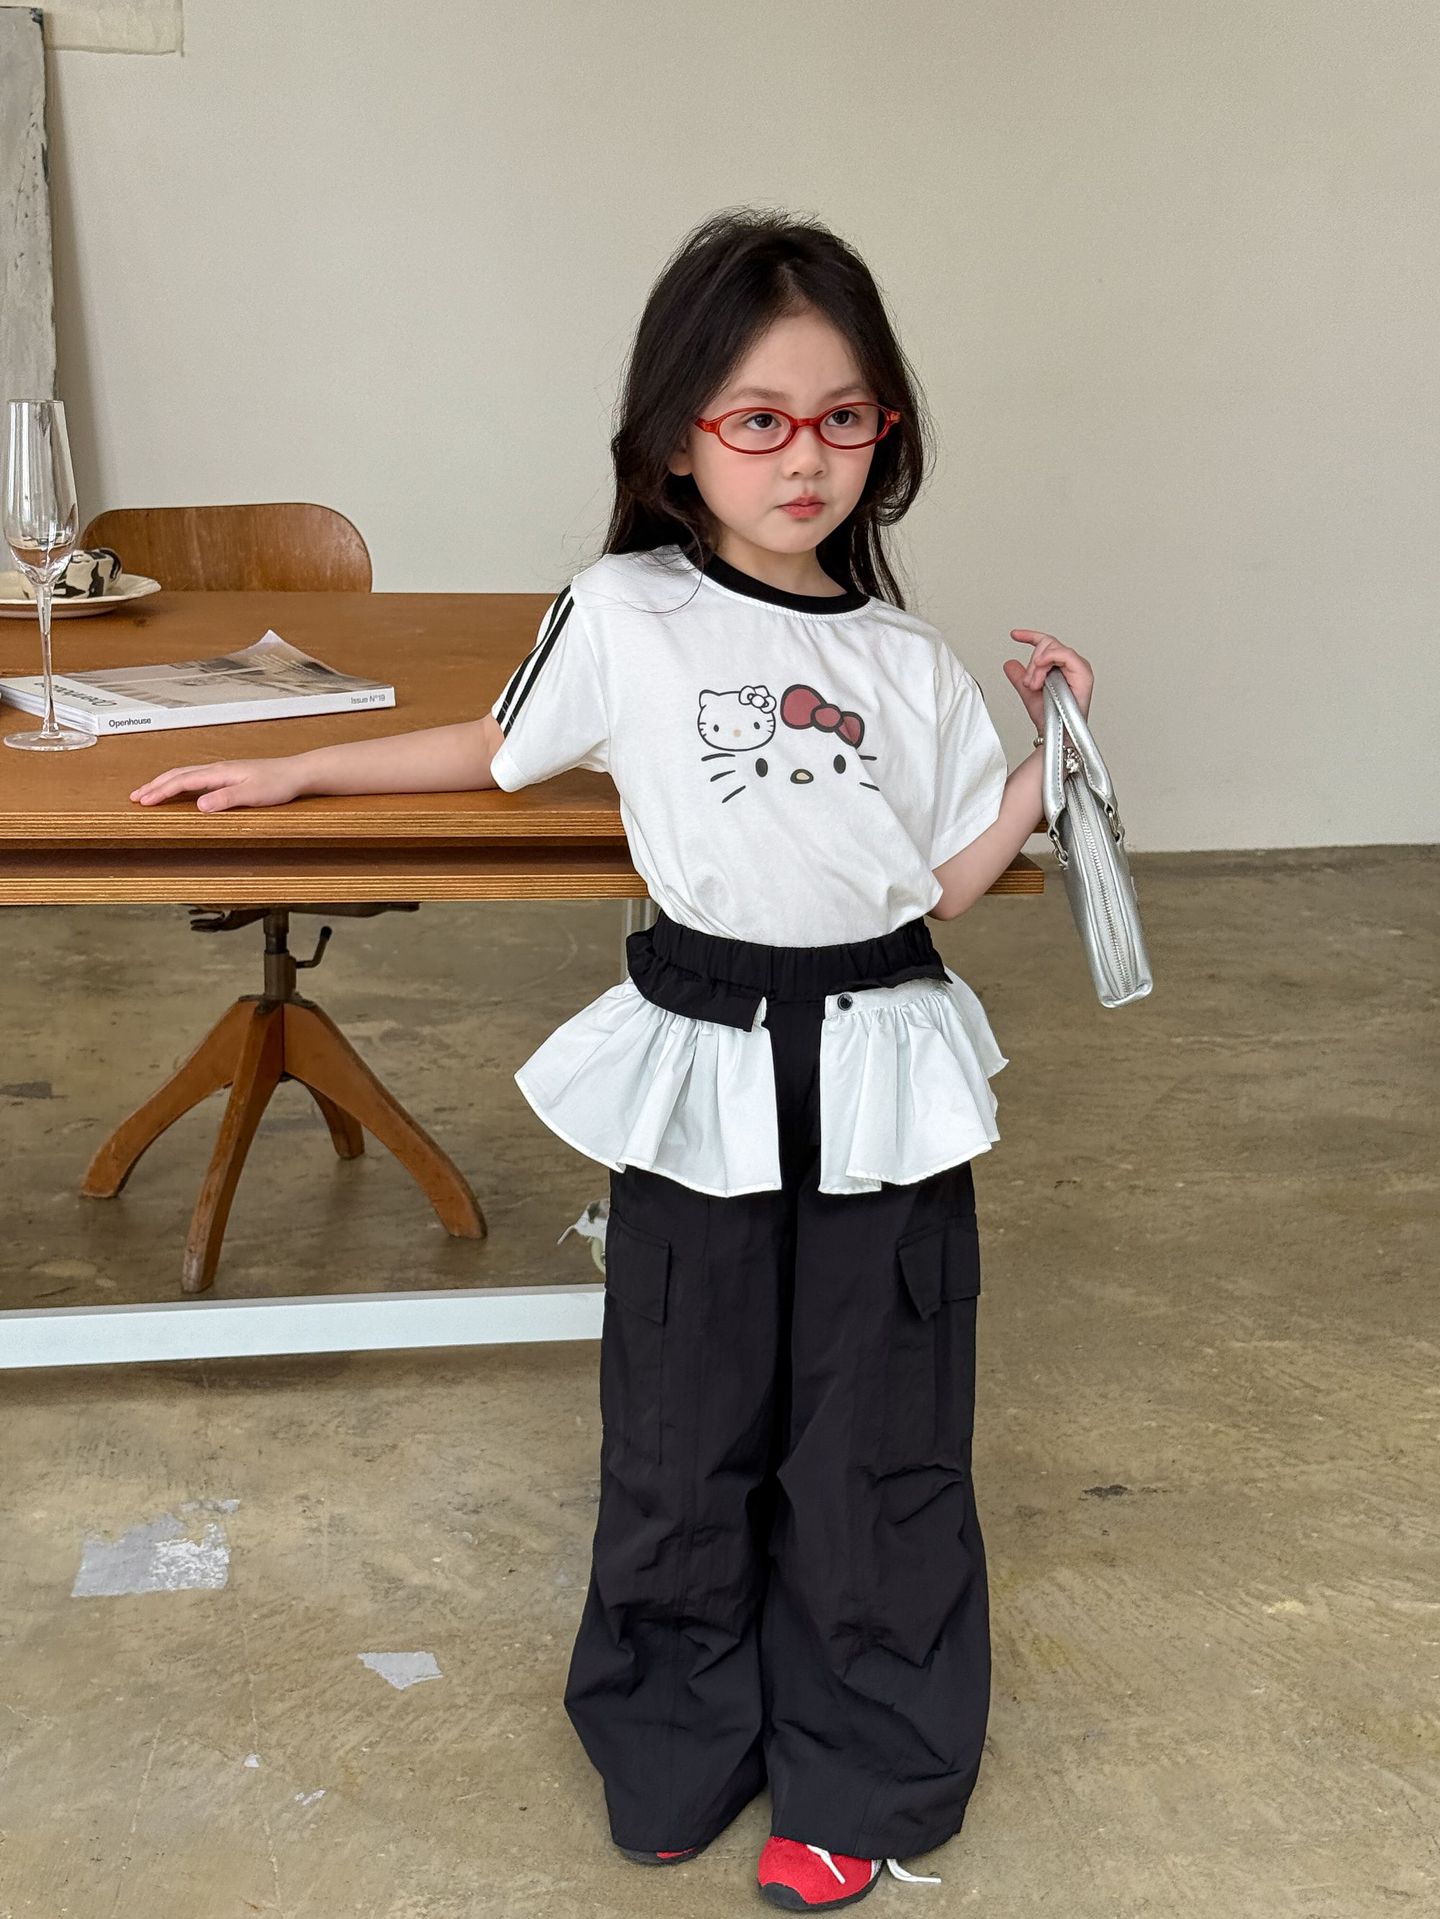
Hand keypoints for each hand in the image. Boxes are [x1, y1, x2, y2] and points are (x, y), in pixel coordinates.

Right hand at [129, 755, 306, 811]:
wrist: (296, 773)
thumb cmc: (278, 784)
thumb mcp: (252, 795)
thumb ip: (225, 799)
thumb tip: (199, 806)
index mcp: (219, 773)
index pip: (182, 781)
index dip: (160, 792)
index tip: (143, 801)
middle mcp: (217, 769)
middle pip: (178, 774)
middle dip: (154, 786)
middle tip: (135, 797)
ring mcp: (222, 770)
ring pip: (185, 774)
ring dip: (165, 783)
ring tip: (149, 792)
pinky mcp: (229, 775)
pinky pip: (196, 777)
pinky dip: (180, 782)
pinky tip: (180, 789)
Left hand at [1002, 629, 1092, 734]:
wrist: (1055, 732)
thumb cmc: (1049, 716)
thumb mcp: (1028, 692)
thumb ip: (1020, 676)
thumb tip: (1009, 664)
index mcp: (1061, 666)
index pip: (1047, 643)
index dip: (1030, 636)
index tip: (1014, 635)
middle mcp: (1071, 665)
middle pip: (1047, 644)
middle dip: (1032, 662)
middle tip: (1029, 682)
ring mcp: (1078, 667)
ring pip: (1052, 648)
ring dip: (1037, 666)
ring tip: (1034, 684)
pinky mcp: (1083, 672)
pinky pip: (1065, 654)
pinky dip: (1049, 658)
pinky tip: (1040, 666)